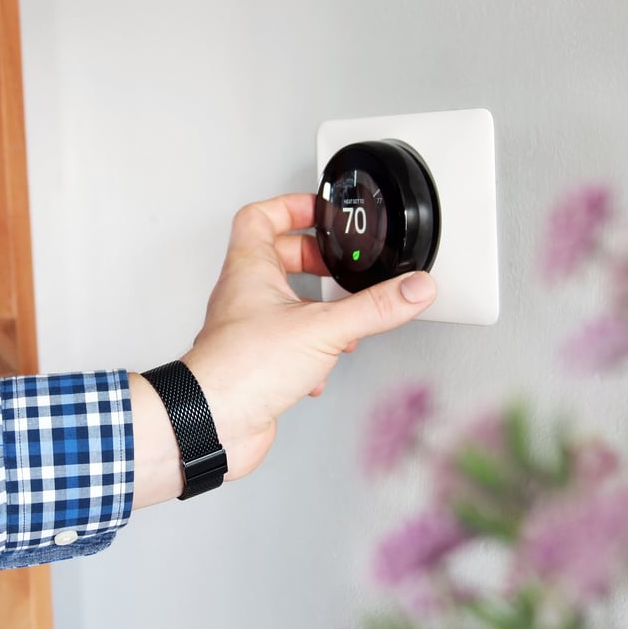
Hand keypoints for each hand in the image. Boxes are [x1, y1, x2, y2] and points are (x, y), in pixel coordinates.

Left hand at [130, 193, 436, 505]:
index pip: (261, 216)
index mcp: (250, 269)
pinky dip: (308, 350)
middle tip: (337, 266)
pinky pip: (283, 344)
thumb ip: (374, 308)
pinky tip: (321, 368)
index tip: (321, 209)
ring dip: (315, 308)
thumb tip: (413, 288)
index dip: (292, 206)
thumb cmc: (241, 368)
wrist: (214, 422)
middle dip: (312, 260)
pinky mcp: (254, 363)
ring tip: (340, 318)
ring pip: (282, 304)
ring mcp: (246, 330)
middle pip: (276, 258)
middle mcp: (243, 296)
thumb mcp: (323, 329)